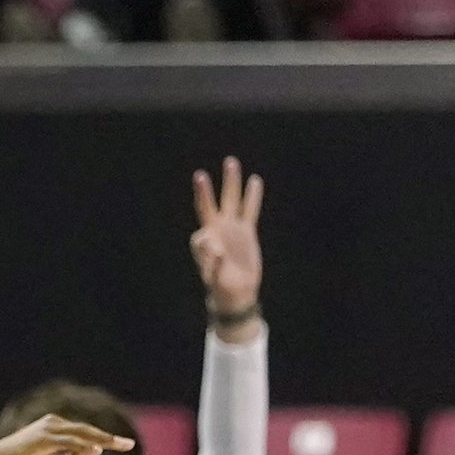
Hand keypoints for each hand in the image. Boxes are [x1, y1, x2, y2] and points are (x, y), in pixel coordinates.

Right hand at [0, 413, 131, 454]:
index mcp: (57, 428)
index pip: (85, 434)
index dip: (104, 439)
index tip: (122, 445)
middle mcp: (55, 424)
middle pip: (88, 430)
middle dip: (110, 438)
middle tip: (129, 444)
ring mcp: (50, 429)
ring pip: (82, 434)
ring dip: (102, 440)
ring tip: (120, 446)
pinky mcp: (45, 437)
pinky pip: (69, 442)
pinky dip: (84, 446)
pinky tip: (98, 451)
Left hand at [189, 156, 263, 331]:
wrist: (237, 291)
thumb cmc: (220, 286)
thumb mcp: (214, 277)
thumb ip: (213, 263)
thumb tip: (218, 249)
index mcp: (203, 242)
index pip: (202, 234)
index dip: (209, 244)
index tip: (218, 256)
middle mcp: (216, 229)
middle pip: (210, 205)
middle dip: (206, 191)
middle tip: (200, 176)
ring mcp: (232, 228)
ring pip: (232, 201)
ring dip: (231, 183)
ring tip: (231, 162)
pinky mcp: (246, 231)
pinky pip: (250, 210)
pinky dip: (252, 196)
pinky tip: (255, 181)